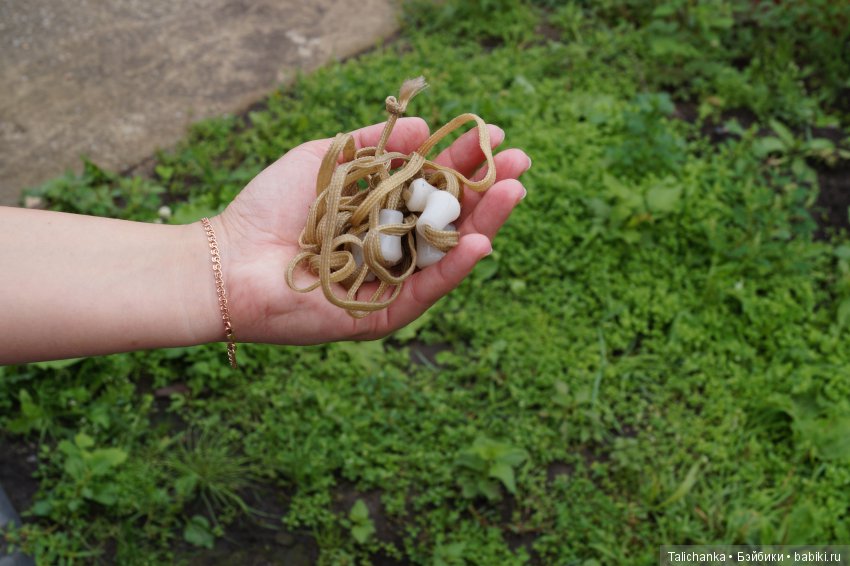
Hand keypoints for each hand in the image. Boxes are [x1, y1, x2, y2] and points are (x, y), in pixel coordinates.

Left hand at [211, 117, 529, 344]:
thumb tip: (424, 125)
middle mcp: (392, 248)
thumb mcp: (327, 160)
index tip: (493, 134)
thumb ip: (373, 143)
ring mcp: (390, 283)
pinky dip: (453, 270)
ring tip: (514, 192)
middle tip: (521, 162)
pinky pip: (424, 292)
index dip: (463, 161)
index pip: (433, 186)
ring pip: (446, 256)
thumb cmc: (272, 208)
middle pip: (449, 219)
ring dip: (484, 224)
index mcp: (382, 213)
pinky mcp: (380, 315)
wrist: (229, 259)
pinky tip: (481, 241)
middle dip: (486, 190)